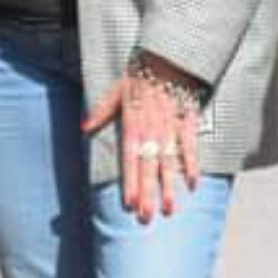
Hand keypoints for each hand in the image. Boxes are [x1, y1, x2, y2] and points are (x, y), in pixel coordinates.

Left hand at [82, 62, 204, 223]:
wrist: (167, 59)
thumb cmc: (139, 77)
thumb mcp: (115, 92)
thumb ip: (101, 111)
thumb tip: (84, 127)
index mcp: (132, 127)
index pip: (129, 162)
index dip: (130, 183)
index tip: (129, 204)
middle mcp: (151, 133)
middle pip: (149, 169)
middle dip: (148, 195)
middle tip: (147, 218)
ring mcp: (170, 130)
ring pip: (169, 164)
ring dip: (169, 187)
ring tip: (169, 210)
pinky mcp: (187, 123)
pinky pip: (191, 147)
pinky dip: (192, 165)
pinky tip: (193, 185)